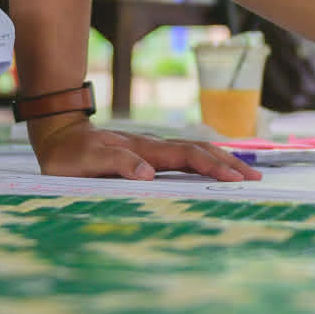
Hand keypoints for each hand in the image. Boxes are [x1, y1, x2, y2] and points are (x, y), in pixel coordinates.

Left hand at [26, 114, 259, 182]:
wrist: (58, 134)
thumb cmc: (69, 154)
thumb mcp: (86, 162)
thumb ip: (116, 164)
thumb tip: (149, 174)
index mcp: (144, 149)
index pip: (187, 157)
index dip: (212, 168)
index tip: (235, 179)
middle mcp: (153, 147)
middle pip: (200, 151)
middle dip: (229, 164)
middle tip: (256, 178)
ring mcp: (152, 149)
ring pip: (195, 151)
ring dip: (221, 161)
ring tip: (245, 173)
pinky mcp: (148, 154)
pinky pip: (184, 157)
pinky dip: (205, 161)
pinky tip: (213, 169)